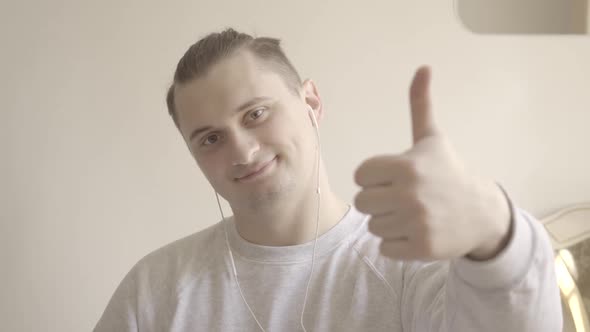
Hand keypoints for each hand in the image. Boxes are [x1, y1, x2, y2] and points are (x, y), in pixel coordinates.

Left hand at [353, 66, 511, 260]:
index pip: (360, 175)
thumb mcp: (432, 139)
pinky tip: (416, 231)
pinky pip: (384, 248)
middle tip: (403, 198)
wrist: (481, 212)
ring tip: (412, 214)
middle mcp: (410, 193)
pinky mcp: (421, 247)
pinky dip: (396, 243)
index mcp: (406, 165)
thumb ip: (420, 105)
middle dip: (379, 201)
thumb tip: (423, 67)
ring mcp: (416, 222)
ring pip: (372, 226)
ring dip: (388, 222)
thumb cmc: (448, 172)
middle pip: (362, 203)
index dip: (374, 177)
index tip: (394, 177)